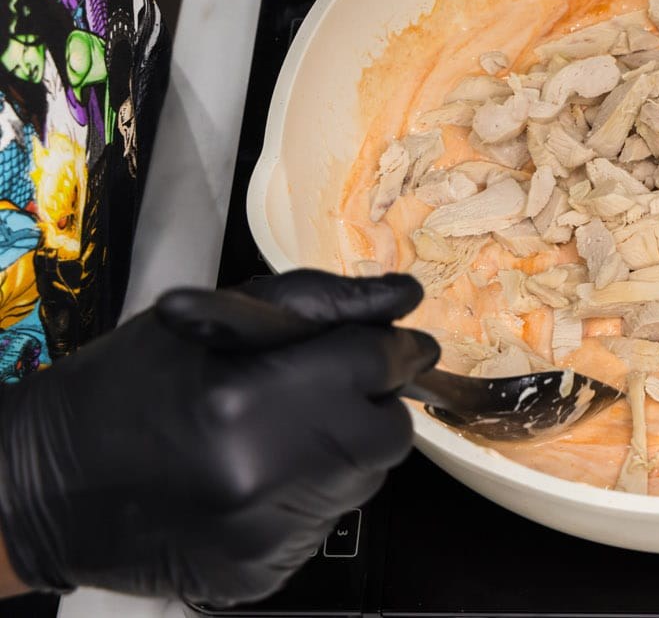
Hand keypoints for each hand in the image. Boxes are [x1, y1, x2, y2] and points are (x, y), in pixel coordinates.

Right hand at [0, 271, 437, 605]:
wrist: (39, 489)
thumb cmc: (121, 385)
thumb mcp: (208, 318)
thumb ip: (315, 303)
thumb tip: (401, 298)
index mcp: (247, 398)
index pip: (376, 365)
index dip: (398, 349)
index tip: (403, 343)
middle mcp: (264, 476)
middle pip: (388, 433)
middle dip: (375, 404)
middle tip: (336, 389)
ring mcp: (264, 537)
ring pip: (364, 481)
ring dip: (344, 450)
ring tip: (286, 432)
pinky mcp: (261, 577)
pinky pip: (324, 525)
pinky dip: (309, 496)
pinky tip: (260, 478)